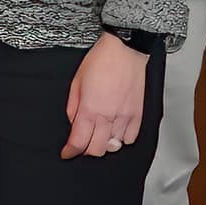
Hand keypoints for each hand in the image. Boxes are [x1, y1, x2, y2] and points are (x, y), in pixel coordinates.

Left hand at [62, 34, 148, 158]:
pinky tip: (115, 130)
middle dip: (86, 149)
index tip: (67, 153)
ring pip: (114, 147)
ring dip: (104, 144)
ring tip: (99, 134)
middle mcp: (108, 117)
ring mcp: (125, 118)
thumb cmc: (99, 62)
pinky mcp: (138, 116)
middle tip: (82, 142)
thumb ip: (73, 107)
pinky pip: (130, 139)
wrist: (125, 51)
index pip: (79, 142)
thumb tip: (73, 123)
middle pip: (97, 150)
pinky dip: (121, 139)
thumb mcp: (76, 82)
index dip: (71, 151)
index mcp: (89, 109)